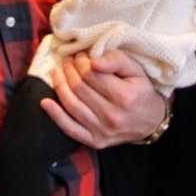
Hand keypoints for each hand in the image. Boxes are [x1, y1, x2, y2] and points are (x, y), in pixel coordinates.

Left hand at [40, 50, 165, 147]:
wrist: (150, 122)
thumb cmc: (141, 92)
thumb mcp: (136, 71)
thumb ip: (116, 60)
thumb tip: (93, 60)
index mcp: (124, 96)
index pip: (91, 74)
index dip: (81, 61)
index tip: (80, 54)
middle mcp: (112, 115)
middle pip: (79, 88)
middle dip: (69, 70)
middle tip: (68, 60)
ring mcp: (102, 131)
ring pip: (72, 104)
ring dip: (60, 85)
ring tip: (57, 72)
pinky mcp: (95, 141)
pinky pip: (70, 128)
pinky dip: (55, 115)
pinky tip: (45, 102)